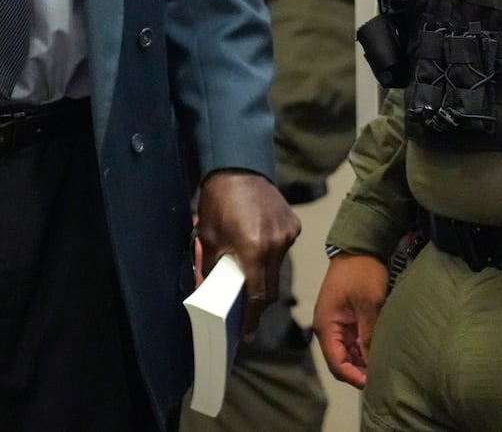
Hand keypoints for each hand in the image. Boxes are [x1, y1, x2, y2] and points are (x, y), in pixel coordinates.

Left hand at [195, 170, 299, 338]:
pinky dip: (270, 254)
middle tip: (244, 308)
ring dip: (263, 274)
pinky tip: (257, 243)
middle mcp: (276, 245)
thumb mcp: (208, 238)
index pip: (257, 296)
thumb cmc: (219, 201)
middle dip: (258, 301)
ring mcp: (287, 235)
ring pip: (277, 269)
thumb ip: (212, 268)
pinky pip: (283, 250)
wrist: (238, 167)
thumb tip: (209, 292)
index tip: (247, 334)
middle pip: (270, 288)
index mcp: (254, 250)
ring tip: (246, 266)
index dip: (251, 318)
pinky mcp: (293, 225)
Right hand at [311, 253, 386, 388]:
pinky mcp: (344, 316)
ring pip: (346, 351)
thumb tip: (371, 361)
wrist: (358, 247)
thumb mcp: (368, 304)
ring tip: (382, 365)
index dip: (353, 376)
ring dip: (361, 359)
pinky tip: (378, 350)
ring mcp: (335, 322)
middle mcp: (327, 327)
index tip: (373, 382)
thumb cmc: (361, 273)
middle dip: (358, 370)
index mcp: (327, 326)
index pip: (336, 363)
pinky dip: (362, 347)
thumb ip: (368, 334)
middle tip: (381, 376)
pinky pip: (351, 340)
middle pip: (340, 360)